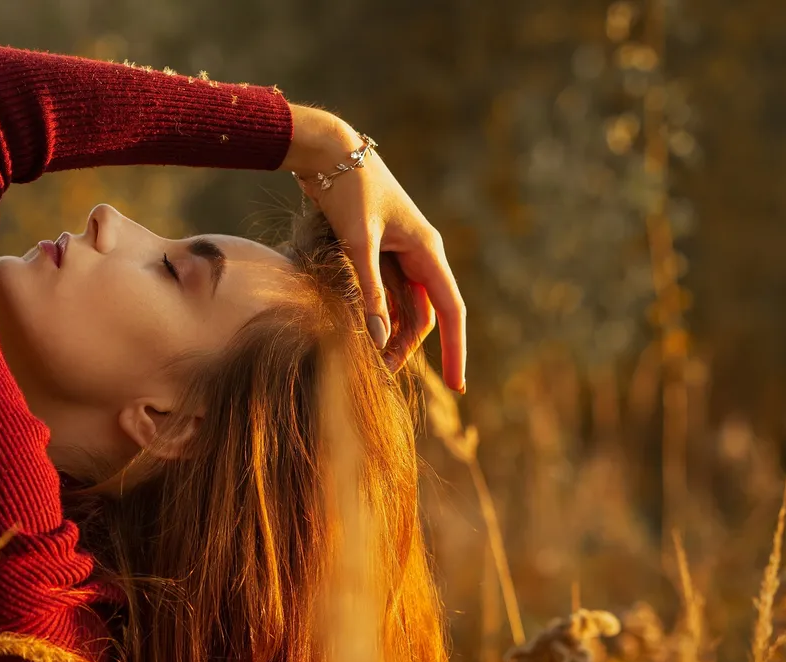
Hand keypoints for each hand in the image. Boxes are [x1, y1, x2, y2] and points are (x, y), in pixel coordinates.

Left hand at [282, 105, 465, 392]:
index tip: (458, 386)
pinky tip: (360, 333)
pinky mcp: (378, 250)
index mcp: (427, 250)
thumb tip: (380, 339)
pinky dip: (377, 313)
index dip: (456, 350)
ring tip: (368, 362)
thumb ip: (369, 290)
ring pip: (404, 305)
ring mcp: (399, 252)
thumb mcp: (358, 242)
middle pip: (425, 314)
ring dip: (391, 333)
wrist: (328, 151)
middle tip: (381, 377)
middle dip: (409, 348)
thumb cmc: (347, 191)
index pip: (451, 311)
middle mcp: (420, 253)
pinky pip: (386, 292)